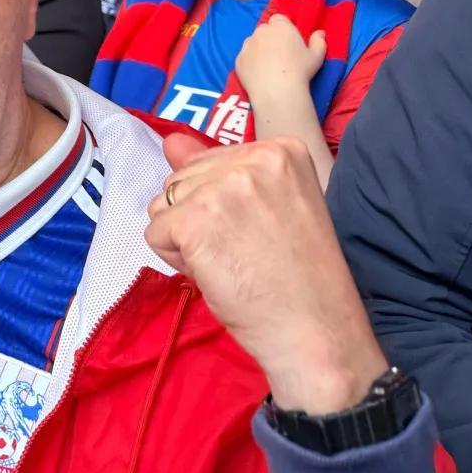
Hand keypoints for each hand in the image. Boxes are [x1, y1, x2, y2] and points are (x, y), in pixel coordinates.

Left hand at [149, 133, 388, 413]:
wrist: (317, 331)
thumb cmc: (299, 278)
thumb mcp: (266, 206)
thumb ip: (216, 169)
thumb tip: (171, 140)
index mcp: (282, 150)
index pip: (211, 162)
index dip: (221, 204)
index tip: (260, 232)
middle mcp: (254, 158)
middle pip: (183, 179)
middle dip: (198, 219)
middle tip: (244, 252)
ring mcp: (222, 186)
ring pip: (163, 205)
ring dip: (185, 240)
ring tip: (231, 262)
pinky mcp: (194, 219)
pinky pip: (155, 233)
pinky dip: (176, 260)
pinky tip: (216, 274)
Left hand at [233, 16, 326, 106]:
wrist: (277, 89)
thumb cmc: (300, 70)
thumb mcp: (317, 55)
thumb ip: (319, 41)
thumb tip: (320, 33)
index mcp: (280, 27)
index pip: (279, 19)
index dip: (283, 28)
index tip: (289, 40)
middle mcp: (261, 32)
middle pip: (265, 30)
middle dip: (270, 37)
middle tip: (280, 53)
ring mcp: (247, 45)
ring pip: (253, 42)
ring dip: (259, 48)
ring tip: (268, 65)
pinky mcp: (238, 59)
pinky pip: (245, 57)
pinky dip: (250, 62)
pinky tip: (259, 74)